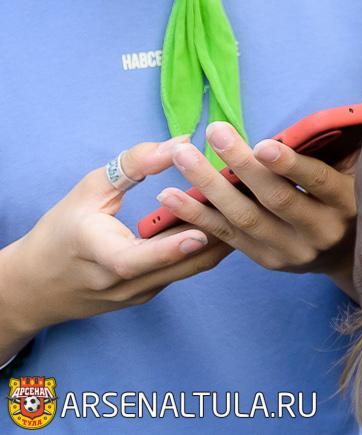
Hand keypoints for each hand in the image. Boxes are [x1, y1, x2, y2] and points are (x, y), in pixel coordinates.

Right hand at [0, 138, 231, 345]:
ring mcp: (136, 294)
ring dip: (219, 240)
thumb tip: (181, 142)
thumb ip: (134, 165)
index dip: (170, 248)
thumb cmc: (62, 230)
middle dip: (217, 234)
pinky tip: (228, 222)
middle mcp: (119, 283)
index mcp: (97, 255)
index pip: (135, 260)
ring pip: (186, 270)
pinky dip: (203, 248)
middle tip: (250, 204)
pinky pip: (181, 271)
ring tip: (250, 208)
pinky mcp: (147, 294)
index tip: (202, 231)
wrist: (36, 286)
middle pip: (176, 265)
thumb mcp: (90, 190)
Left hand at [152, 70, 361, 279]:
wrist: (353, 255)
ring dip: (209, 188)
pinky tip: (171, 196)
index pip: (317, 182)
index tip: (263, 143)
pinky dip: (198, 216)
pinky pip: (226, 238)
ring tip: (183, 157)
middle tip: (214, 131)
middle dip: (240, 166)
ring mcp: (291, 250)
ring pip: (244, 218)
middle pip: (274, 199)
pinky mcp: (267, 260)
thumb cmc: (360, 191)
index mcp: (348, 202)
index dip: (290, 165)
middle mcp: (320, 231)